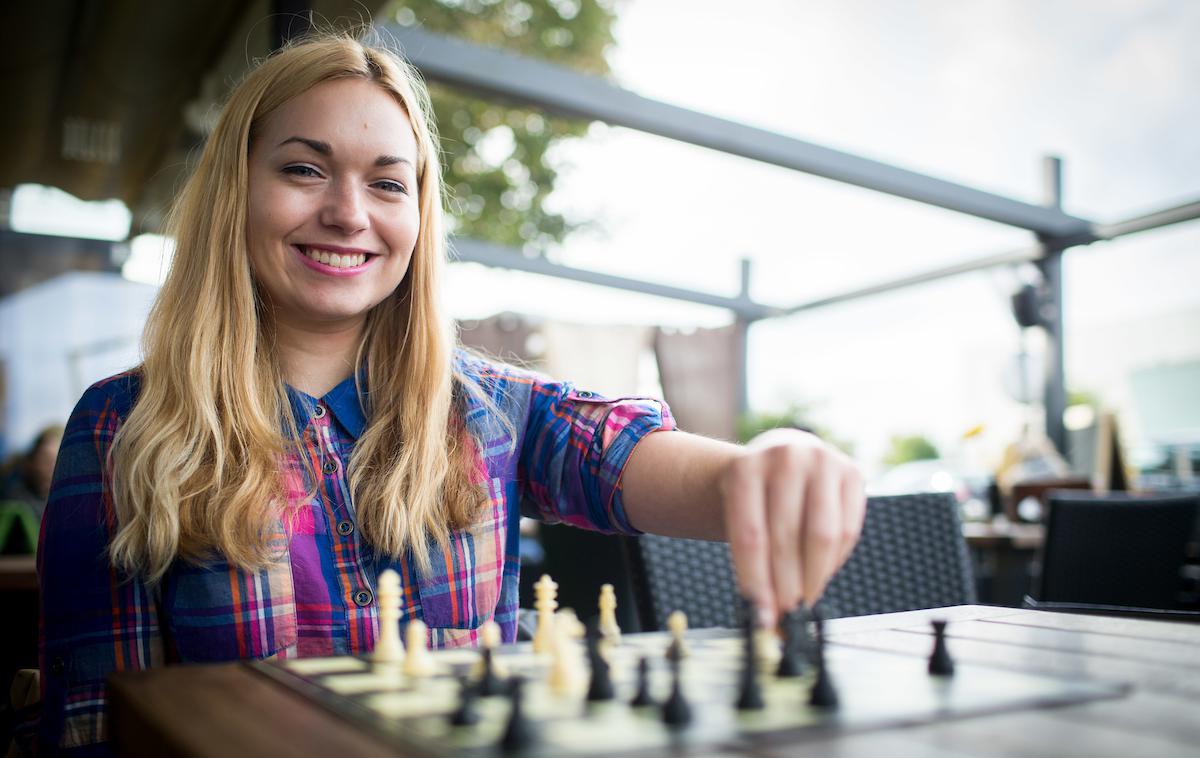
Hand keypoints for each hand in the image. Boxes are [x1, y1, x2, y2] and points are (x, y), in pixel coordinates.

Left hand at [717, 428, 865, 626]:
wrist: (778, 456)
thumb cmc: (756, 494)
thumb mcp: (738, 512)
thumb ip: (749, 557)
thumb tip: (765, 614)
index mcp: (746, 468)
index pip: (750, 536)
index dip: (757, 580)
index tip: (761, 614)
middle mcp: (785, 457)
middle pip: (786, 537)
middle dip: (786, 585)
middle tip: (785, 615)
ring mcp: (822, 462)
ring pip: (822, 535)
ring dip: (813, 578)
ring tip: (804, 600)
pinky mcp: (852, 472)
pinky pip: (848, 530)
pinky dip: (834, 561)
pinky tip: (820, 574)